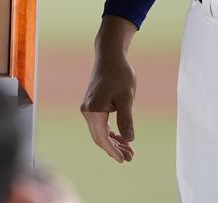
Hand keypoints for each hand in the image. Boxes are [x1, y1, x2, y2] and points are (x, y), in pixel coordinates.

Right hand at [80, 15, 138, 162]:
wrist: (110, 56)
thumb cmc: (119, 75)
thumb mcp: (126, 98)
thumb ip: (126, 119)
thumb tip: (129, 140)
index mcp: (93, 110)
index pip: (102, 137)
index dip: (113, 151)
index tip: (125, 160)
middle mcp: (87, 110)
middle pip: (99, 137)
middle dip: (114, 149)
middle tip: (131, 158)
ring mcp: (88, 107)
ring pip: (99, 131)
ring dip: (113, 141)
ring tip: (129, 150)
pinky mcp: (92, 104)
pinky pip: (99, 124)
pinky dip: (110, 132)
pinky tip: (121, 137)